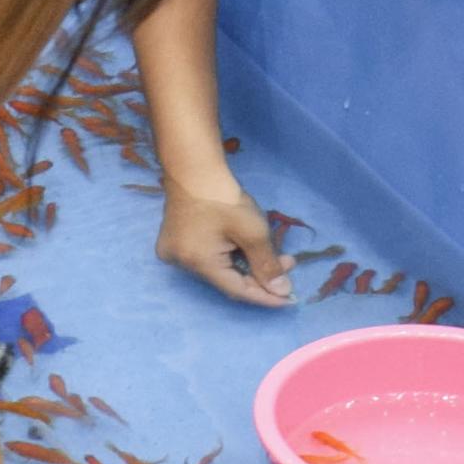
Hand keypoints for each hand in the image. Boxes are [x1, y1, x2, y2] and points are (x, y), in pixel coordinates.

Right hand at [157, 170, 293, 305]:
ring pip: (218, 268)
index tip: (289, 297)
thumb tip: (282, 292)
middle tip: (288, 263)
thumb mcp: (253, 231)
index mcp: (197, 263)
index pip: (237, 291)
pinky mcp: (174, 240)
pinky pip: (207, 257)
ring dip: (247, 263)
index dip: (265, 296)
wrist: (194, 166)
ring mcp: (174, 252)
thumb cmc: (224, 197)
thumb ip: (267, 264)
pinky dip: (229, 255)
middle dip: (260, 275)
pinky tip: (246, 246)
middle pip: (227, 280)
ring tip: (273, 253)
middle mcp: (181, 263)